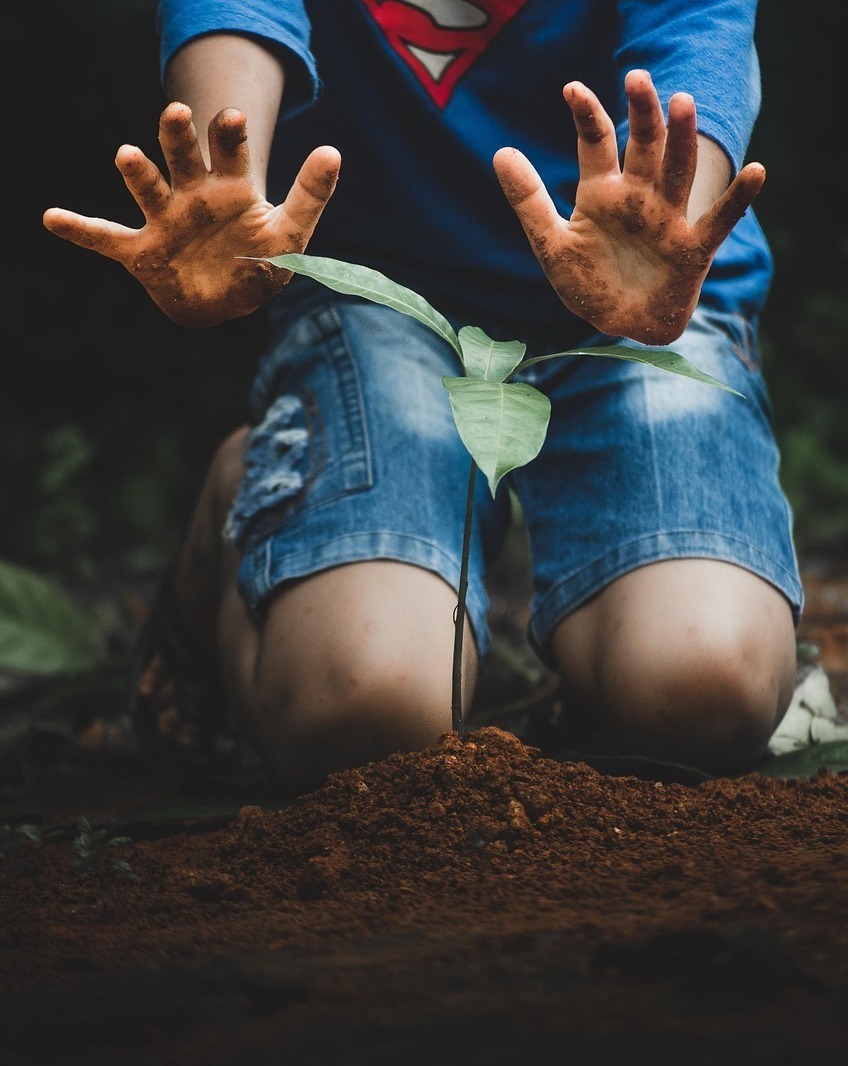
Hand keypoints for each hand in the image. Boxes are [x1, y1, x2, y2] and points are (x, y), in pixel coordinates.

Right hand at [43, 103, 339, 327]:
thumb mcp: (292, 234)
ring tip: (127, 155)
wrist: (231, 301)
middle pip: (183, 157)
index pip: (228, 152)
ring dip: (138, 171)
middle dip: (179, 136)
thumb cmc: (262, 263)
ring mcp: (166, 220)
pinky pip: (108, 239)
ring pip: (149, 188)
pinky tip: (52, 217)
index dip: (228, 135)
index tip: (231, 119)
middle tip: (177, 114)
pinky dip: (81, 230)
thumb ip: (310, 195)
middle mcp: (193, 195)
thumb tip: (334, 150)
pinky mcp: (144, 251)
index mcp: (230, 187)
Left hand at [493, 70, 764, 344]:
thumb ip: (528, 200)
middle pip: (644, 145)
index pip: (596, 143)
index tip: (571, 90)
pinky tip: (757, 171)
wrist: (619, 326)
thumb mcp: (551, 243)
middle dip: (642, 113)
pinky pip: (718, 221)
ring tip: (683, 102)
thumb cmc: (589, 283)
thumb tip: (500, 151)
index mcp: (602, 192)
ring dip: (681, 139)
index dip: (587, 116)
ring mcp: (667, 220)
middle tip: (636, 78)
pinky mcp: (691, 249)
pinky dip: (738, 199)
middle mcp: (638, 197)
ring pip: (677, 170)